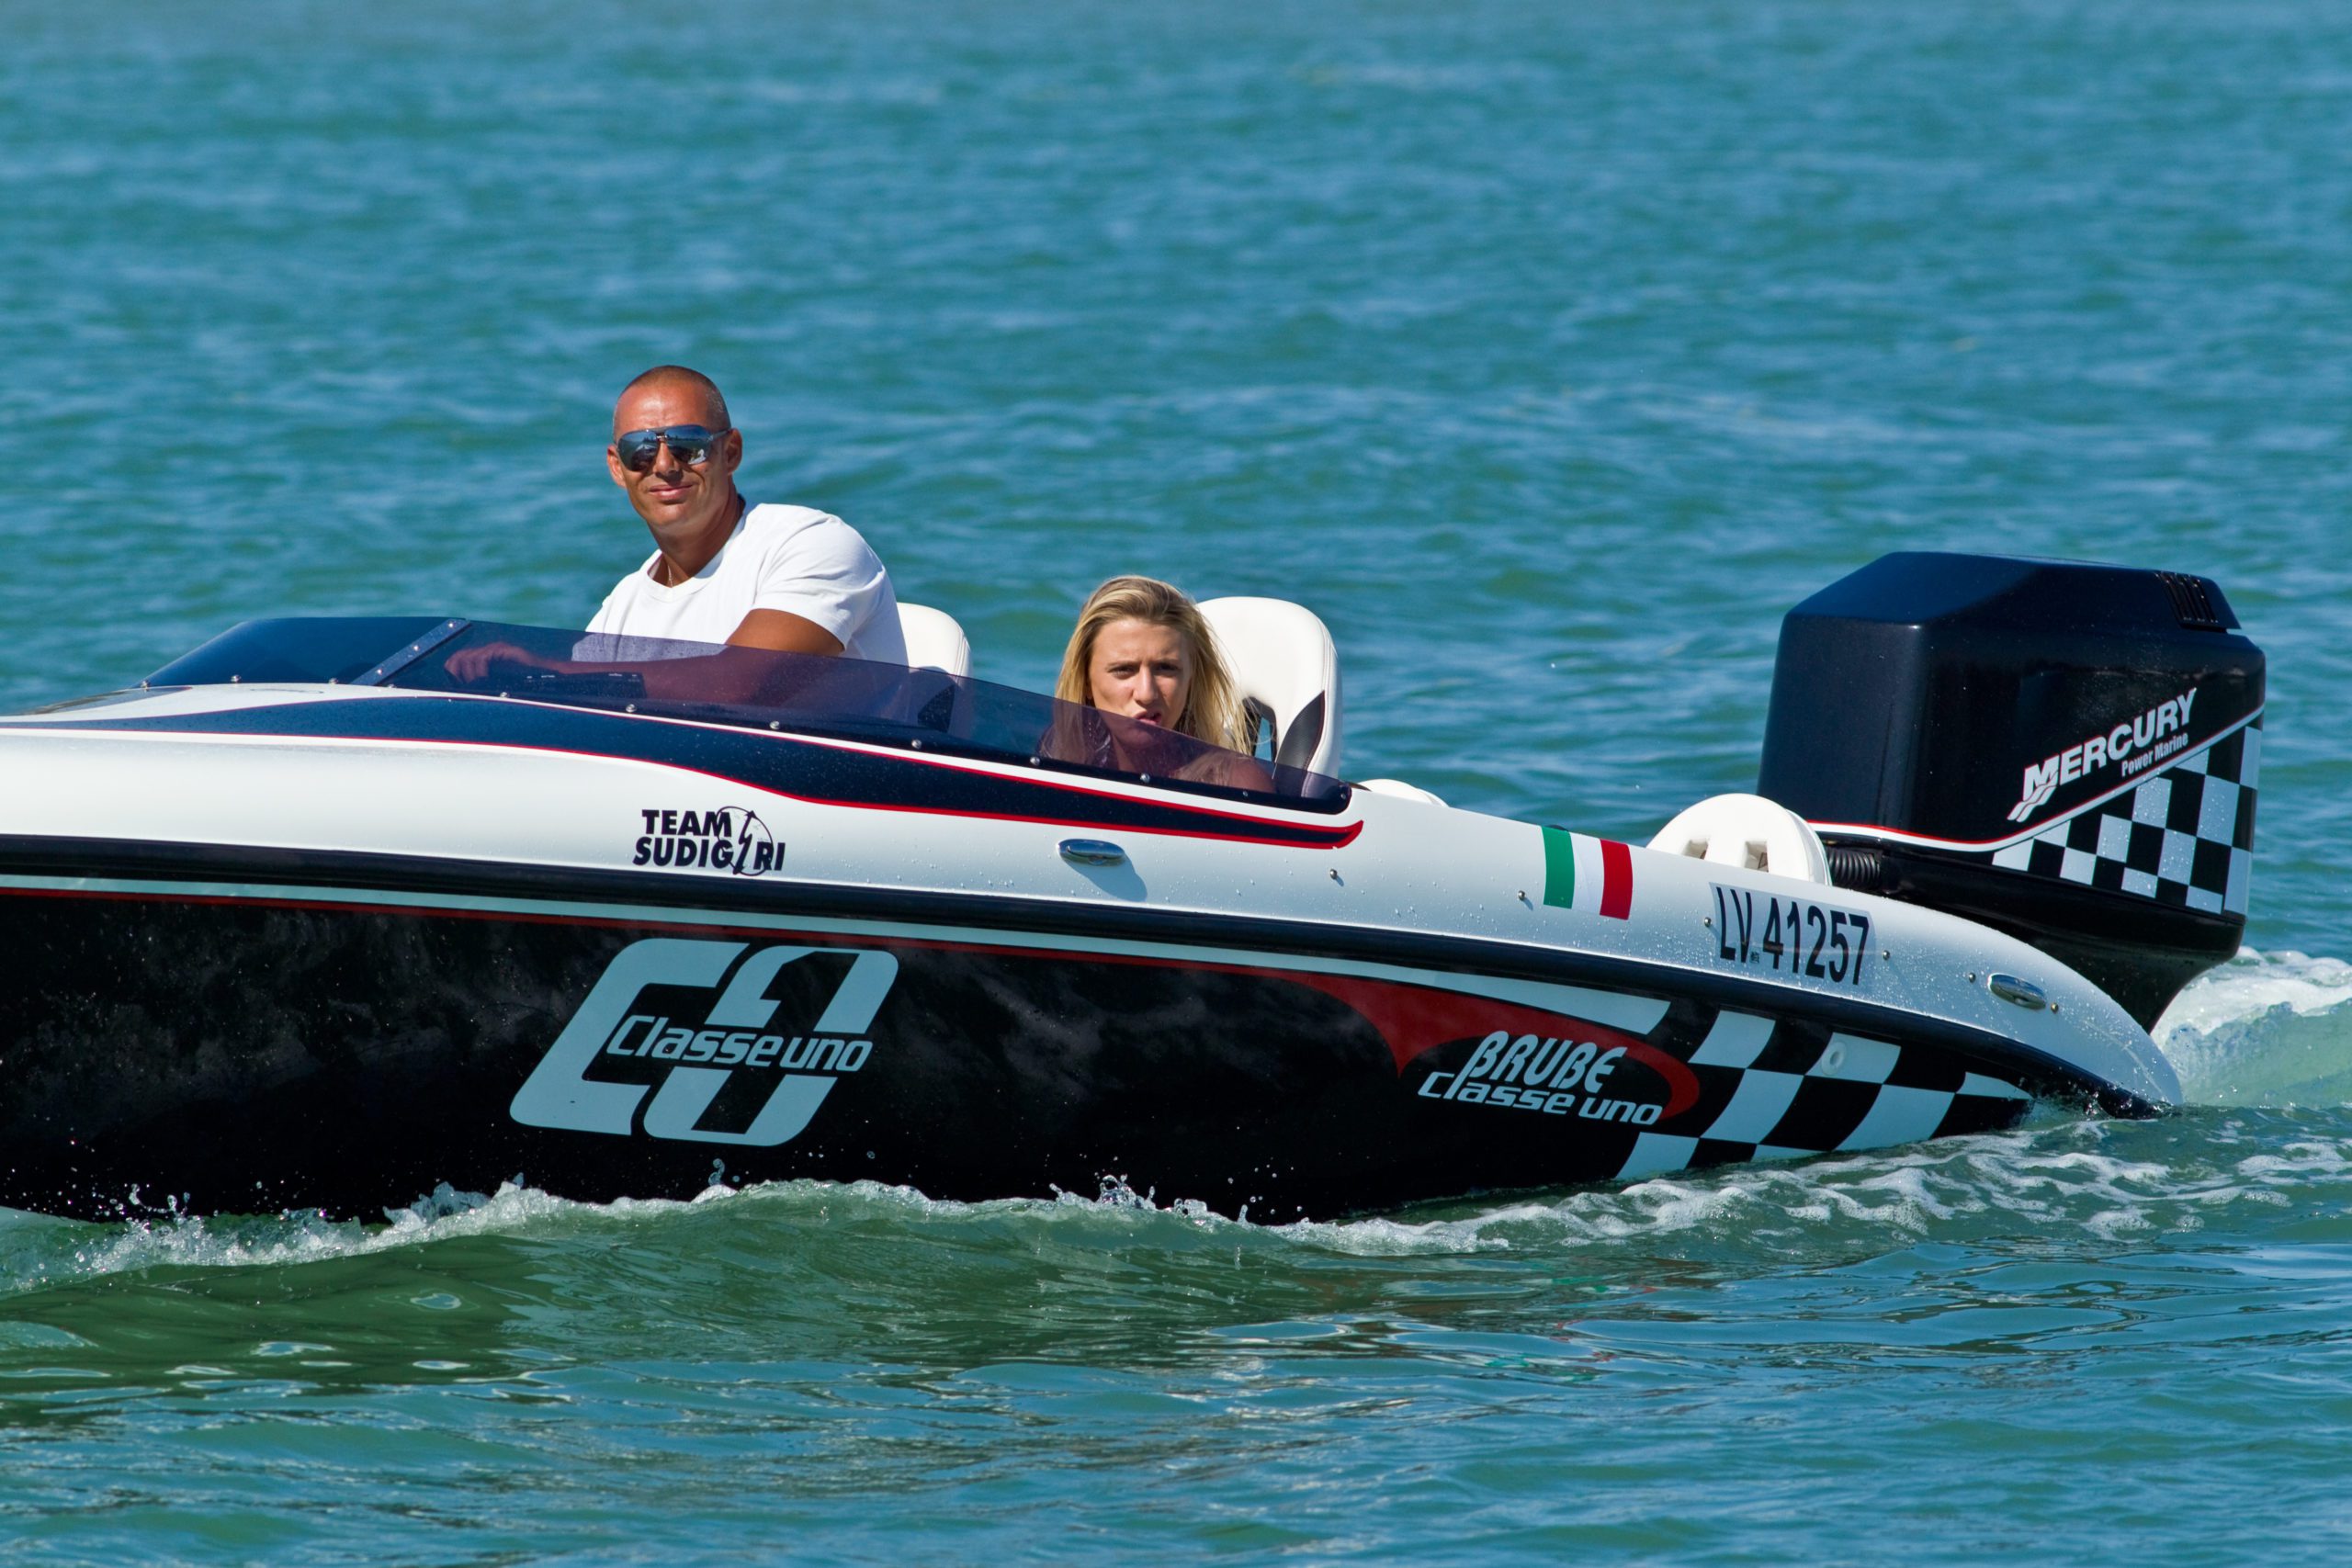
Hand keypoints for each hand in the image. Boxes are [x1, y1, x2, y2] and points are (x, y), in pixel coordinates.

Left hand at [444, 641, 563, 683]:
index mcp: (482, 661)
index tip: (455, 687)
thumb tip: (459, 694)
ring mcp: (494, 650)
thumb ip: (480, 688)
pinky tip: (486, 679)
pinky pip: (482, 658)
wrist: (546, 681)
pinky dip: (480, 670)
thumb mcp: (495, 689)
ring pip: (467, 658)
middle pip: (457, 658)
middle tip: (465, 687)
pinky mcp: (503, 650)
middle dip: (456, 674)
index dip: (450, 673)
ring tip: (479, 685)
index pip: (455, 661)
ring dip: (469, 675)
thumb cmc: (522, 688)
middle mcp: (486, 652)